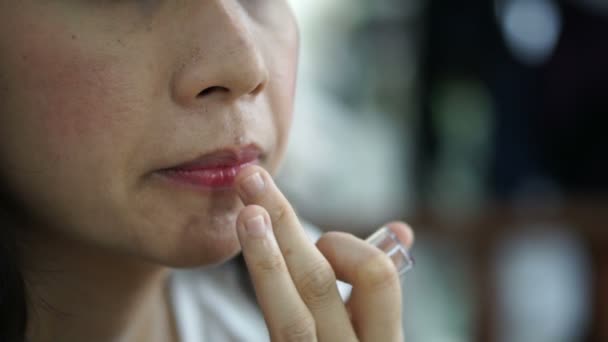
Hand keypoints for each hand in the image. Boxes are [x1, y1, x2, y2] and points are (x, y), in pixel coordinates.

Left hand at [234, 165, 413, 341]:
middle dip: (284, 225)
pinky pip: (270, 324)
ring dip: (263, 258)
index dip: (347, 247)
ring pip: (288, 316)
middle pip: (317, 283)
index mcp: (384, 338)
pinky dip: (261, 285)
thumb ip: (381, 286)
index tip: (324, 243)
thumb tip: (402, 229)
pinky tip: (248, 251)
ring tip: (245, 214)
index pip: (375, 276)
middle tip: (252, 178)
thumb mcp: (377, 330)